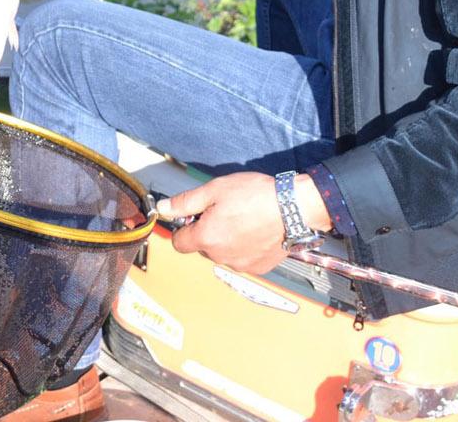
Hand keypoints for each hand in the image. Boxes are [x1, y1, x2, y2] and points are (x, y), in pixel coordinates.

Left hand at [157, 172, 290, 275]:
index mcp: (206, 238)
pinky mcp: (258, 268)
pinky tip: (256, 231)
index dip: (184, 227)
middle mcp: (221, 257)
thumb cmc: (256, 196)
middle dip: (208, 232)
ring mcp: (240, 265)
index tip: (196, 216)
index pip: (179, 242)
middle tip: (225, 211)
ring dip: (227, 240)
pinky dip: (246, 248)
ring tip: (245, 219)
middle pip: (203, 247)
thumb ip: (186, 202)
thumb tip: (163, 209)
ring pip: (223, 253)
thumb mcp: (215, 190)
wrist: (294, 208)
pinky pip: (243, 259)